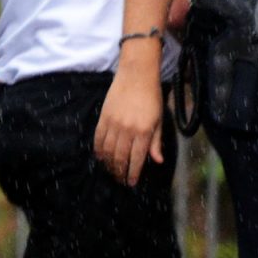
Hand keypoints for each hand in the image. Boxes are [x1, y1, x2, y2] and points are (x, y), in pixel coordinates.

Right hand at [93, 63, 164, 186]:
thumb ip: (156, 141)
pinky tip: (101, 157)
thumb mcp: (159, 119)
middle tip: (120, 180)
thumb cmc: (152, 97)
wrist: (137, 74)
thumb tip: (158, 161)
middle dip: (120, 172)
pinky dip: (99, 150)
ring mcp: (114, 123)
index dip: (133, 174)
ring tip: (111, 171)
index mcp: (144, 131)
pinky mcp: (104, 117)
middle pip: (120, 158)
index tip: (131, 182)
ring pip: (108, 151)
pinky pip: (98, 139)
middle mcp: (128, 129)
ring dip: (109, 164)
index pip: (136, 159)